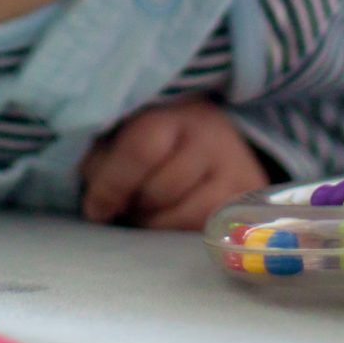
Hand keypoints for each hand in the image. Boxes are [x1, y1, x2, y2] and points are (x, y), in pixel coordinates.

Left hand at [80, 99, 268, 230]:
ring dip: (155, 223)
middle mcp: (211, 135)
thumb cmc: (159, 138)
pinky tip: (174, 217)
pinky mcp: (248, 198)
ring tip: (150, 210)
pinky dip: (179, 232)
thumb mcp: (127, 134)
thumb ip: (104, 160)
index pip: (141, 151)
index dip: (111, 185)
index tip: (95, 209)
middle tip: (127, 204)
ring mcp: (236, 167)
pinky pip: (203, 231)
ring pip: (181, 217)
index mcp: (173, 111)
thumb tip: (97, 205)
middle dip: (134, 205)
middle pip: (159, 190)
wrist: (218, 138)